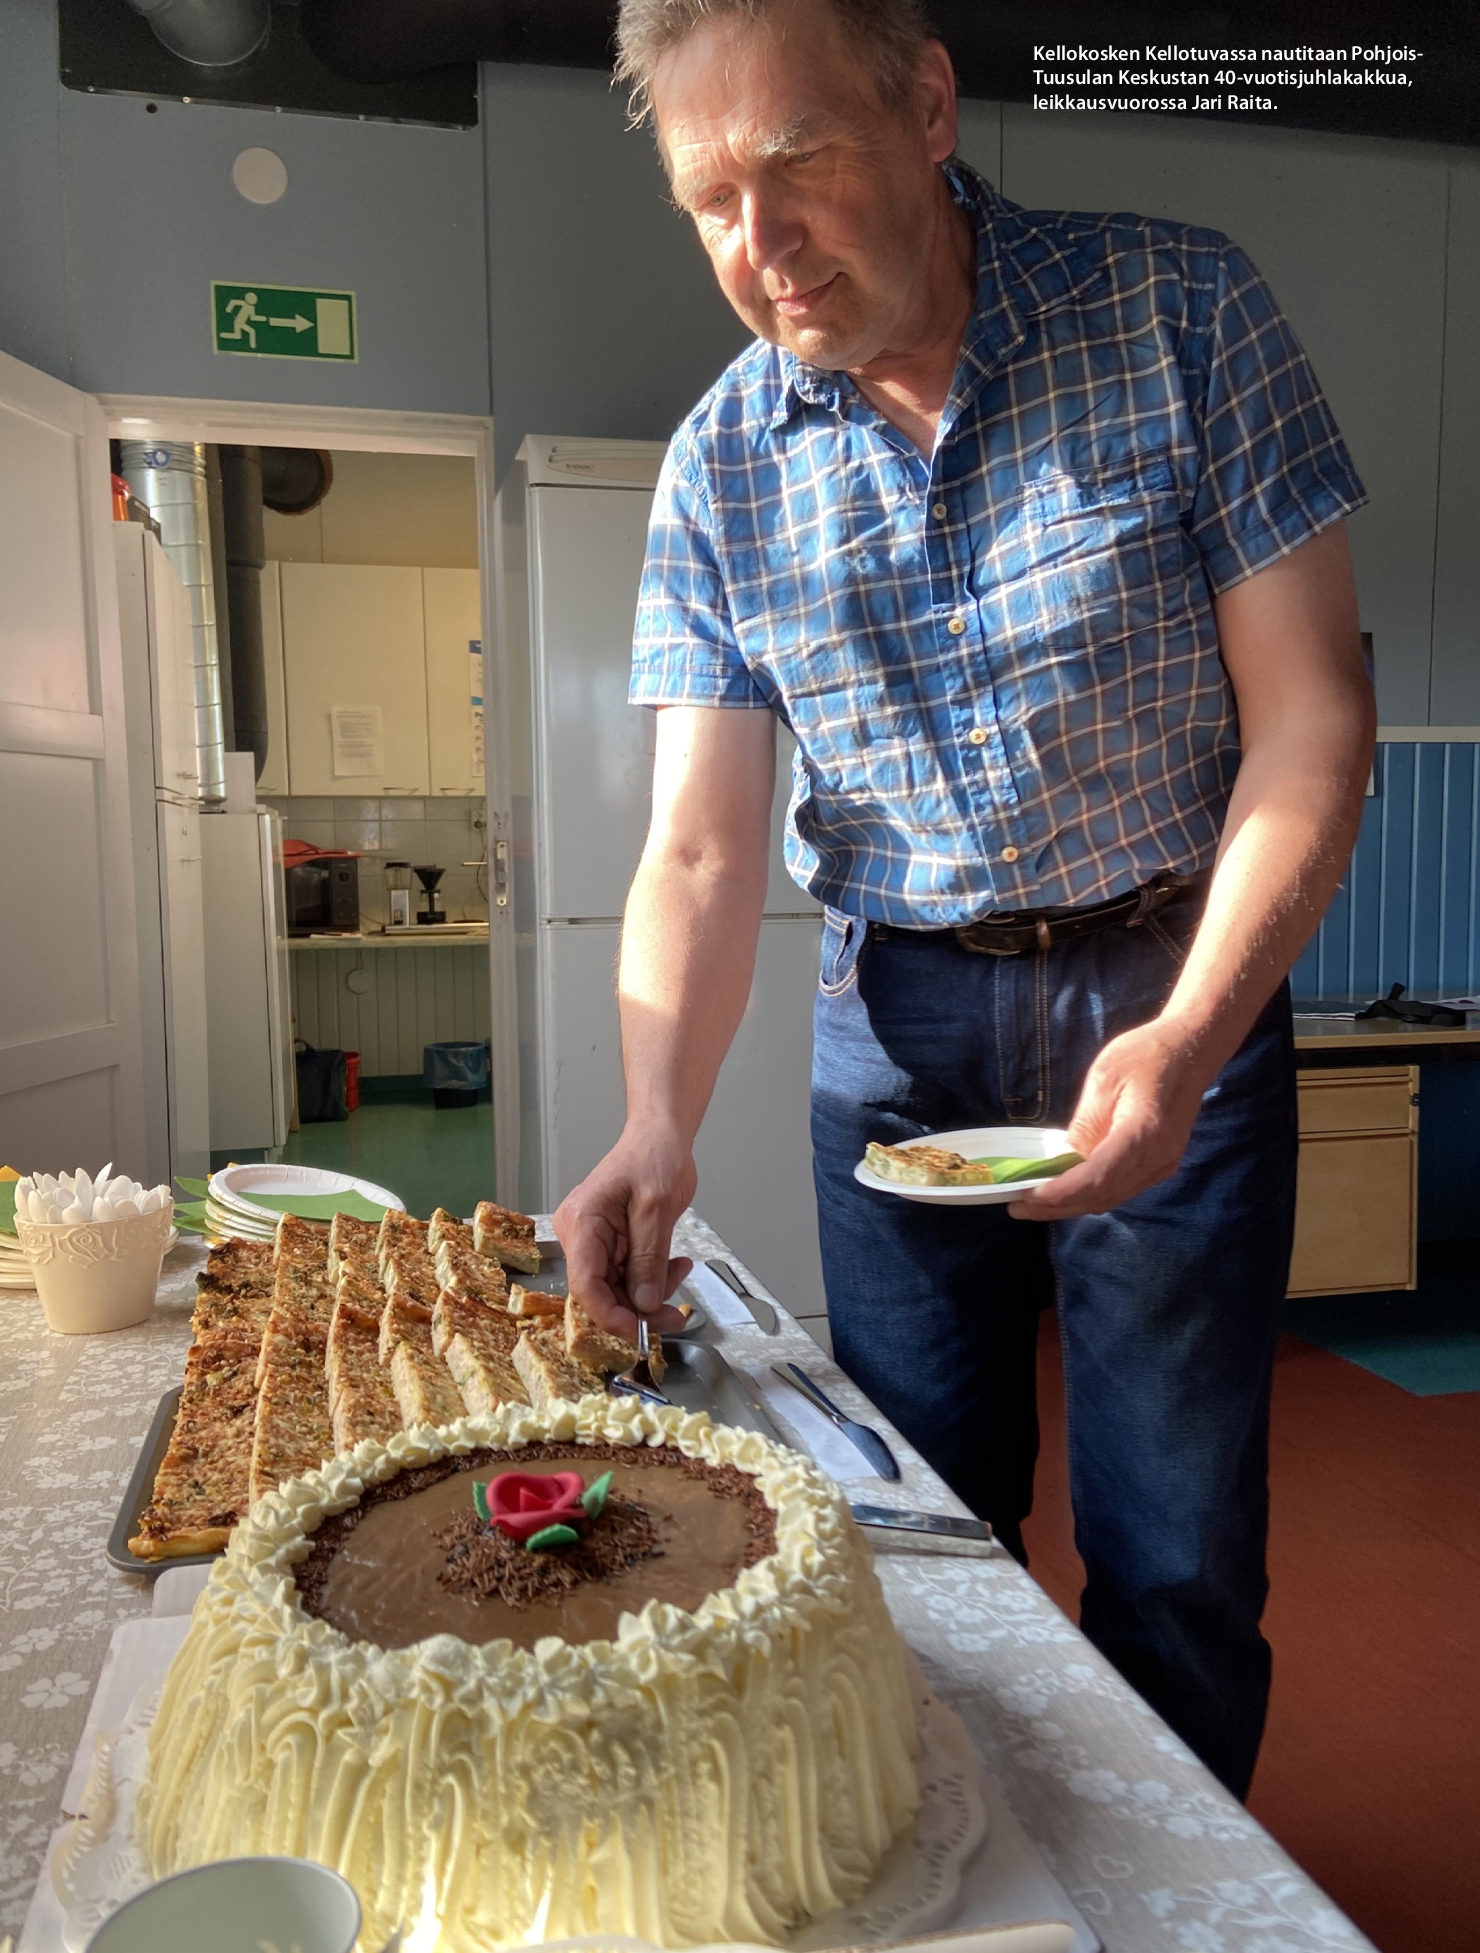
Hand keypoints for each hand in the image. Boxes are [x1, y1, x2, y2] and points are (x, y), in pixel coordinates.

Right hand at [552, 1122, 696, 1339]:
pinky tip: (676, 1265)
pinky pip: (628, 1277)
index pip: (584, 1284)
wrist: (660, 1137)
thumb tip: (643, 1304)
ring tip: (681, 1271)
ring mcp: (595, 1243)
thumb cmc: (654, 1158)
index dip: (609, 1315)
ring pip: (617, 1290)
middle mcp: (580, 1237)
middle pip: (600, 1293)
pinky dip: (653, 1279)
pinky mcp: (612, 1247)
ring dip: (650, 1294)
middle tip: (674, 1317)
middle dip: (638, 1310)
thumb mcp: (656, 1208)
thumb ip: (648, 1258)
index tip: (639, 1332)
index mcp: (581, 1223)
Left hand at [1008, 1017, 1212, 1220]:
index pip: (1096, 1177)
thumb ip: (1085, 1126)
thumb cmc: (1146, 1055)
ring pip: (1110, 1199)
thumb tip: (1062, 1163)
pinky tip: (1064, 1191)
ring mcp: (1162, 1166)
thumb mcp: (1104, 1080)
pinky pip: (1120, 1190)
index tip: (1026, 1195)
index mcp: (1143, 1134)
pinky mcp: (1161, 1165)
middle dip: (1056, 1206)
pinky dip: (1090, 1195)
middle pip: (1101, 1197)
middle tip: (1017, 1205)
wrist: (1191, 1050)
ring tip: (1032, 1203)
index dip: (1059, 1192)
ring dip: (1070, 1205)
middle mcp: (1158, 1159)